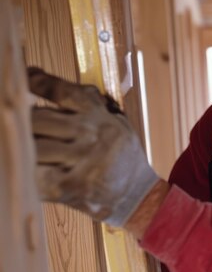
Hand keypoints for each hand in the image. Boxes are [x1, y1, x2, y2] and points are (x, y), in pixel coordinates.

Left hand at [28, 67, 159, 226]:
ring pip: (33, 146)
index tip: (25, 76)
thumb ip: (88, 104)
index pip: (63, 92)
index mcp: (101, 117)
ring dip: (20, 147)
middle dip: (20, 122)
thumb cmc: (121, 157)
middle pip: (38, 119)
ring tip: (17, 146)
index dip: (38, 82)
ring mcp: (82, 161)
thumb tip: (39, 77)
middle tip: (12, 122)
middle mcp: (92, 135)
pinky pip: (35, 175)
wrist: (138, 195)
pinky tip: (21, 168)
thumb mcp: (116, 122)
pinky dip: (23, 171)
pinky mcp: (71, 187)